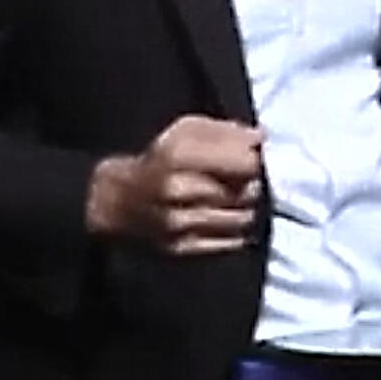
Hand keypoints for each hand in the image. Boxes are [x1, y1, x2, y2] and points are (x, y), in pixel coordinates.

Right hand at [86, 115, 263, 254]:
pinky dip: (236, 229)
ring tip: (236, 197)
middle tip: (247, 178)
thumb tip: (262, 138)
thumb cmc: (159, 158)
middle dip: (253, 184)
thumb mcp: (185, 131)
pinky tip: (225, 215)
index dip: (258, 161)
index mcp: (178, 155)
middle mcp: (178, 191)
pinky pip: (230, 242)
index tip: (256, 158)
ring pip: (242, 218)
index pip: (244, 163)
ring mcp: (179, 224)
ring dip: (246, 207)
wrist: (118, 200)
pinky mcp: (182, 249)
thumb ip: (225, 132)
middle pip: (246, 192)